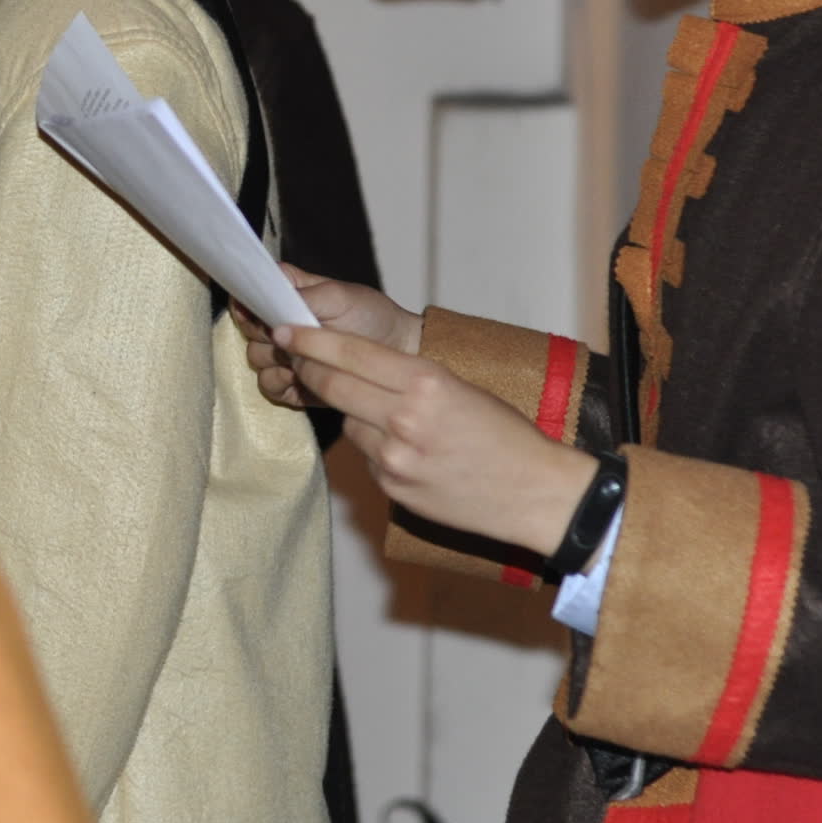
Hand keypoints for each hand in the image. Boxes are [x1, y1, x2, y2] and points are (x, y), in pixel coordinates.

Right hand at [239, 264, 420, 406]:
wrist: (397, 352)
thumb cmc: (372, 315)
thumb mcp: (340, 296)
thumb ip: (303, 296)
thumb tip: (270, 307)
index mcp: (284, 292)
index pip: (247, 293)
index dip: (248, 303)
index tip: (258, 313)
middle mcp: (278, 322)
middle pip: (247, 331)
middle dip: (267, 337)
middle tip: (292, 338)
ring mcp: (283, 354)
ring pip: (255, 360)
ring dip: (276, 362)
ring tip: (304, 359)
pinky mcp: (290, 384)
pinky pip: (268, 387)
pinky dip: (281, 385)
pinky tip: (302, 378)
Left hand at [275, 322, 594, 555]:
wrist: (535, 494)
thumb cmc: (506, 435)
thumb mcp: (461, 387)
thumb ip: (408, 377)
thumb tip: (357, 365)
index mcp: (426, 382)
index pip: (350, 353)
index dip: (311, 340)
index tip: (286, 328)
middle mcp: (404, 418)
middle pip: (332, 385)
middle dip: (308, 367)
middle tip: (293, 354)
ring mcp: (395, 457)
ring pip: (348, 422)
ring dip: (353, 412)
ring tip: (387, 414)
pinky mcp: (392, 487)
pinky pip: (367, 456)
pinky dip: (375, 446)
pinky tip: (406, 450)